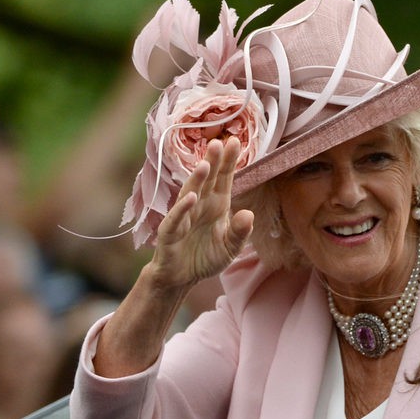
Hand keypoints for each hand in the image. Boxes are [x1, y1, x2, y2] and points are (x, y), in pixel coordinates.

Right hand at [149, 136, 253, 288]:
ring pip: (190, 193)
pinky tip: (192, 197)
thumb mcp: (230, 247)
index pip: (224, 179)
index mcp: (216, 204)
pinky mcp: (170, 232)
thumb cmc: (205, 257)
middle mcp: (200, 205)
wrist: (182, 277)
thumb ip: (240, 232)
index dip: (229, 162)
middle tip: (219, 142)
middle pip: (207, 180)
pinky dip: (183, 208)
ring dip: (197, 179)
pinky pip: (177, 218)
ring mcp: (184, 217)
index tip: (235, 142)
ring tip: (206, 164)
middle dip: (213, 162)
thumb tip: (249, 214)